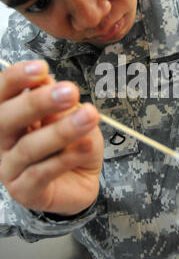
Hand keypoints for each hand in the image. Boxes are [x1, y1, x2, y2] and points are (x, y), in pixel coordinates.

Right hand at [0, 60, 102, 214]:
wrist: (81, 180)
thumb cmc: (72, 144)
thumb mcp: (70, 116)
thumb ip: (58, 102)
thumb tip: (46, 79)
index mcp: (10, 115)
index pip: (3, 92)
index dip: (17, 78)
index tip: (42, 68)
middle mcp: (3, 140)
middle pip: (6, 118)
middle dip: (37, 102)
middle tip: (70, 92)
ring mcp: (10, 167)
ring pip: (28, 147)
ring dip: (61, 130)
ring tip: (89, 116)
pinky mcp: (24, 191)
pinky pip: (42, 173)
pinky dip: (67, 157)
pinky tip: (86, 146)